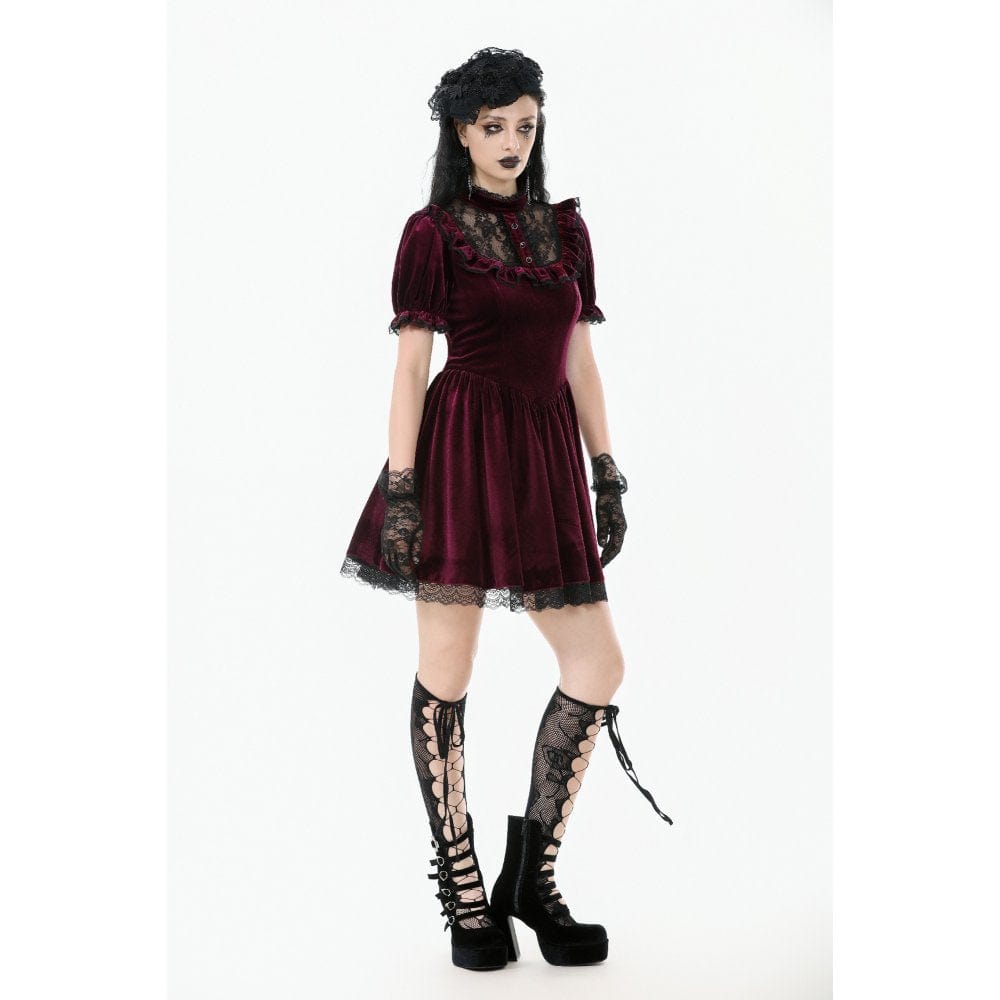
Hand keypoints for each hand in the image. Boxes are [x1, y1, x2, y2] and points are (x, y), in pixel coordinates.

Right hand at [378, 466, 423, 579]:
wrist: (399, 501)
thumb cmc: (412, 514)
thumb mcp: (419, 531)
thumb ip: (416, 547)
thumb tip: (415, 562)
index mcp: (400, 543)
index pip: (403, 565)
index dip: (408, 574)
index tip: (414, 580)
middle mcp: (390, 544)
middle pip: (394, 565)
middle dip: (402, 574)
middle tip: (410, 579)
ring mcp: (385, 540)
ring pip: (388, 560)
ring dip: (395, 569)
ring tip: (404, 573)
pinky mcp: (383, 537)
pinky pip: (385, 554)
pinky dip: (390, 561)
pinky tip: (396, 563)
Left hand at [590, 453, 627, 567]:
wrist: (610, 487)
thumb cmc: (605, 499)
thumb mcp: (601, 513)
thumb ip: (602, 529)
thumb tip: (602, 545)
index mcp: (620, 527)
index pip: (615, 547)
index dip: (608, 558)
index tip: (600, 566)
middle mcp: (622, 528)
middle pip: (616, 548)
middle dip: (608, 558)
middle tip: (599, 568)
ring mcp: (620, 526)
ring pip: (615, 544)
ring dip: (608, 554)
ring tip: (599, 562)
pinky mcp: (616, 524)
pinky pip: (613, 539)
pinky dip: (607, 547)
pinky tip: (601, 551)